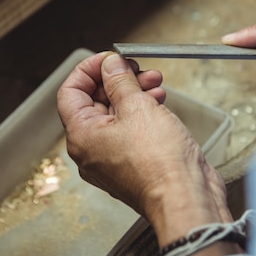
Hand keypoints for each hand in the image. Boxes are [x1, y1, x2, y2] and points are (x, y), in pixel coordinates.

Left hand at [57, 52, 236, 253]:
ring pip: (115, 115)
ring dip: (133, 93)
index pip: (70, 92)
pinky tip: (158, 100)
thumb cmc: (160, 163)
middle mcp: (91, 150)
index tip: (109, 58)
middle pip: (94, 102)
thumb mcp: (138, 106)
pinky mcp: (132, 163)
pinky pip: (129, 131)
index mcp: (81, 136)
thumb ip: (120, 81)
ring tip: (155, 81)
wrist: (186, 198)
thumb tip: (110, 65)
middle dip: (118, 80)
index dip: (89, 69)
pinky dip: (142, 112)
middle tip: (137, 67)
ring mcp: (111, 159)